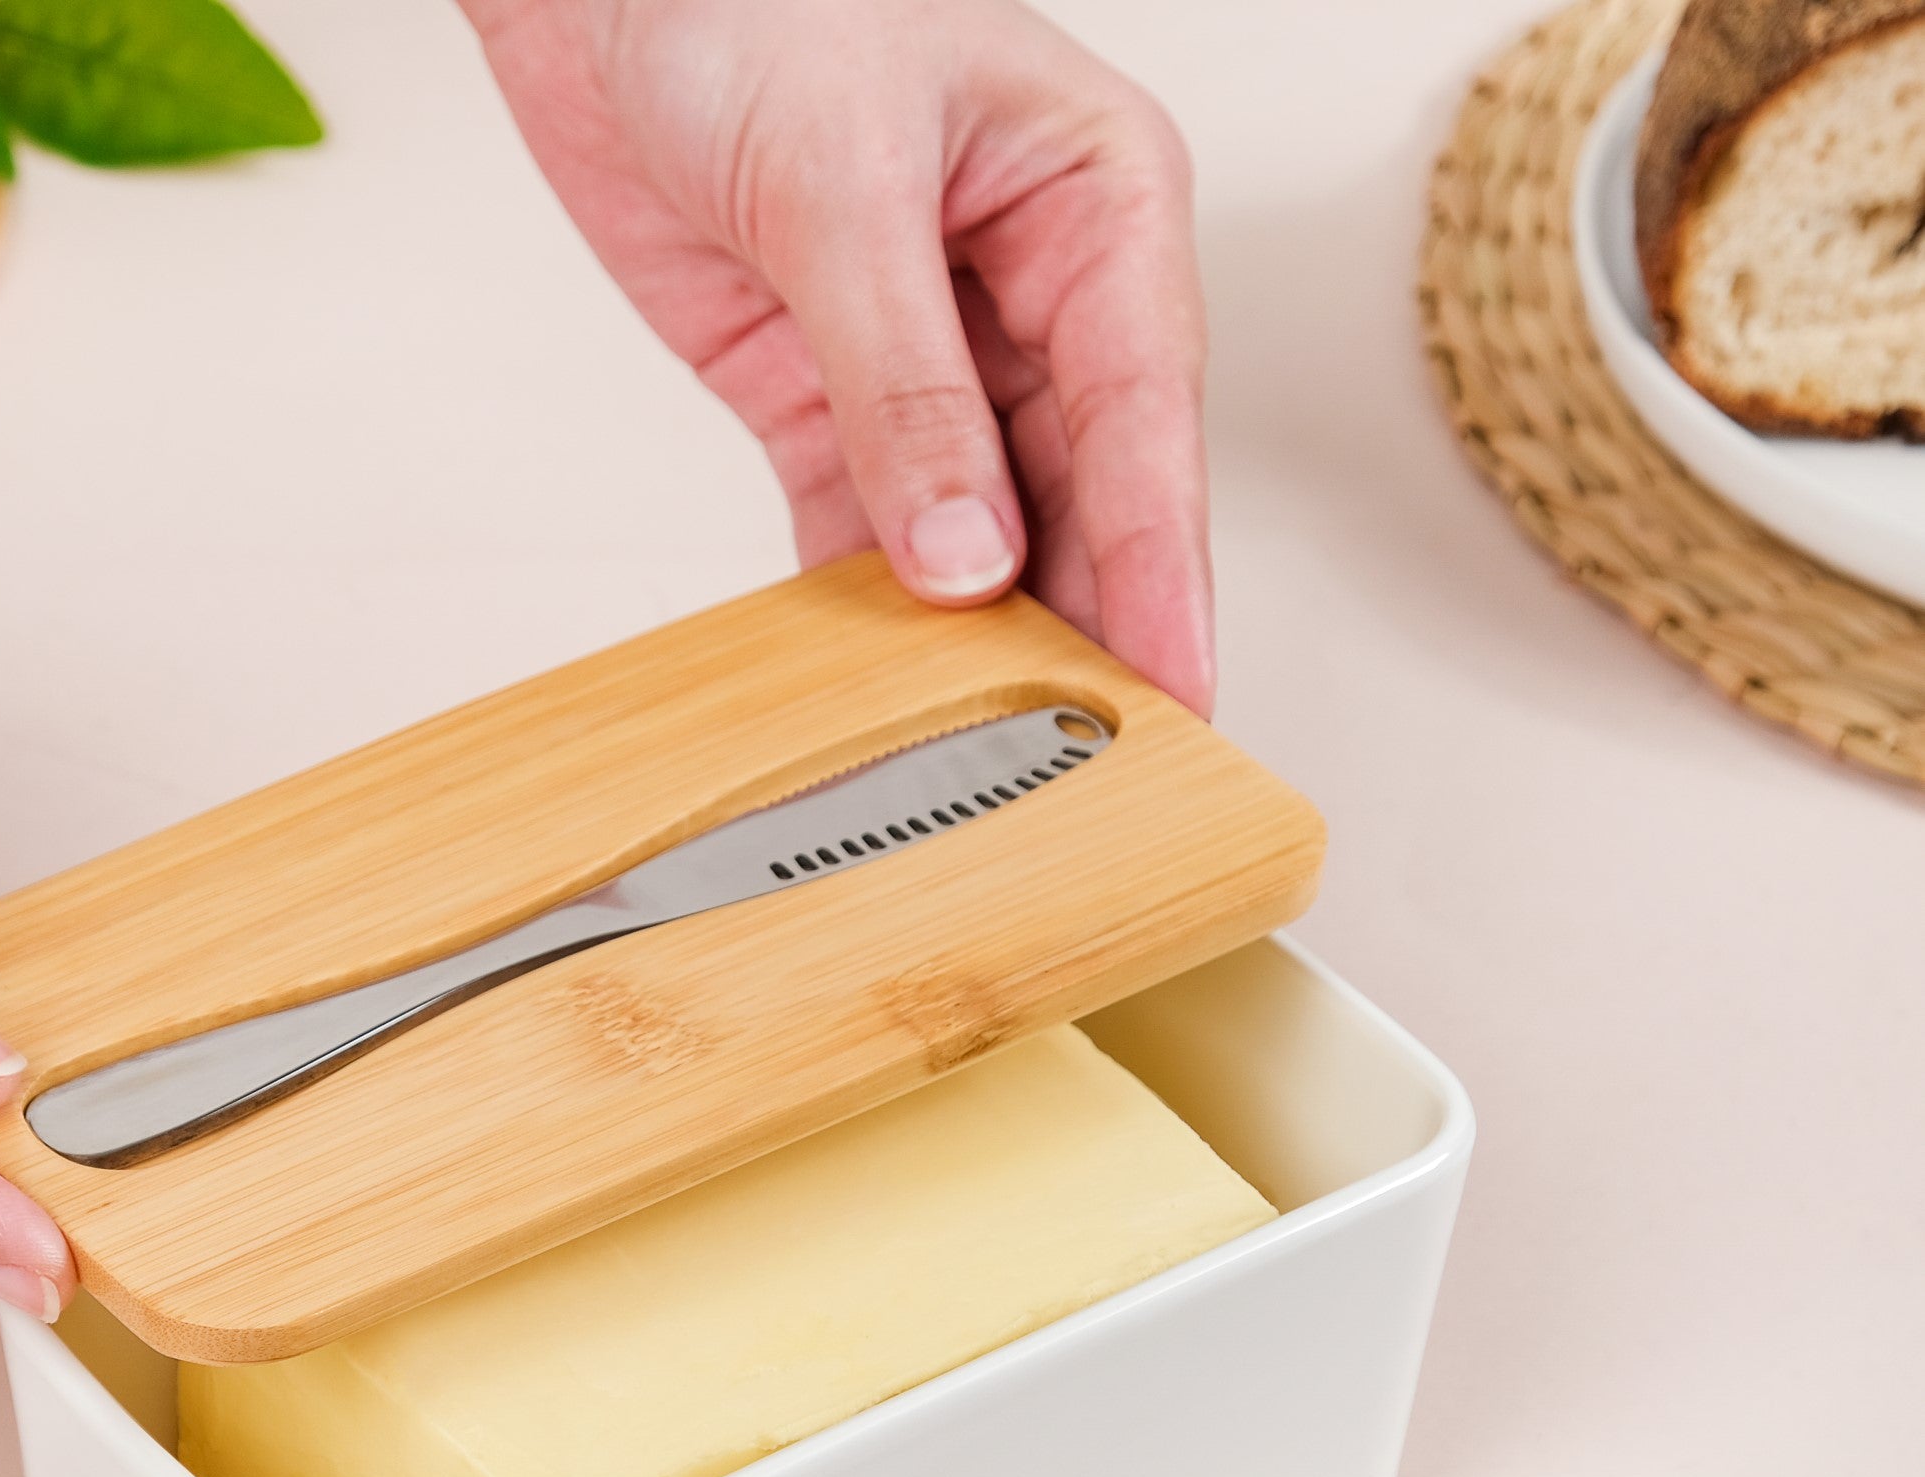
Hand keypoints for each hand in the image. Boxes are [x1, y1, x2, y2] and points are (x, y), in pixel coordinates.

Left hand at [462, 0, 1213, 713]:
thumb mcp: (840, 184)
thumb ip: (906, 383)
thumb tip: (968, 559)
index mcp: (1095, 203)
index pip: (1147, 417)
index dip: (1163, 566)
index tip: (1176, 690)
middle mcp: (1033, 290)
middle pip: (1082, 494)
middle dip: (1088, 625)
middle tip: (1099, 762)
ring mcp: (931, 356)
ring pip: (982, 528)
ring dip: (977, 636)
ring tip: (987, 753)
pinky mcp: (830, 398)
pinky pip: (865, 526)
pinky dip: (864, 606)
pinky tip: (876, 689)